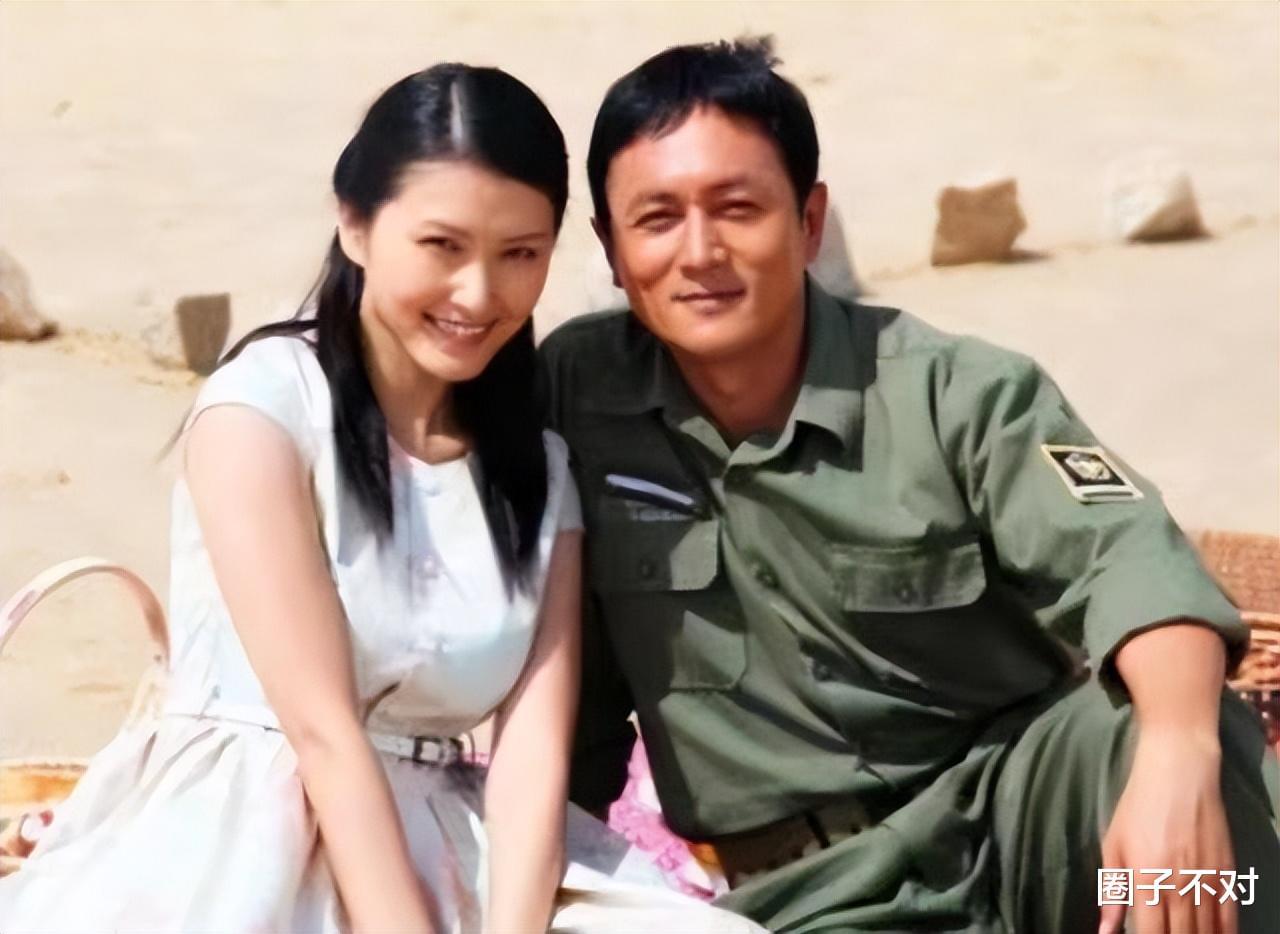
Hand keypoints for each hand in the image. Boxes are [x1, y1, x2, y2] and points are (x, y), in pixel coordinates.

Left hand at [1098, 727, 1234, 933]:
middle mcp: (1178, 886)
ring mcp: (1205, 881)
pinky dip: (1223, 932)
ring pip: (1206, 931)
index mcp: (1145, 881)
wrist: (1178, 775)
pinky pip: (1229, 917)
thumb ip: (1112, 892)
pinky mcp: (1226, 874)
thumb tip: (1105, 931)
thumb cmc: (1137, 808)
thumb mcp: (1113, 845)